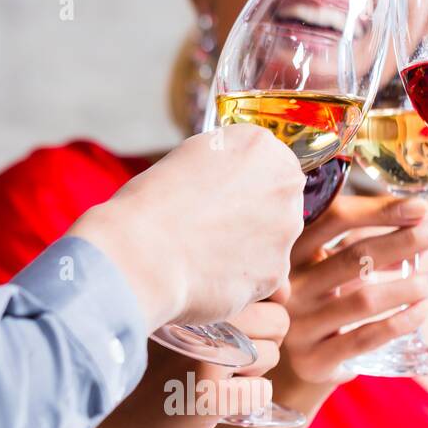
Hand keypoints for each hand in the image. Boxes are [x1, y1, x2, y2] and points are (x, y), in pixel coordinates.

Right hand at [76, 127, 303, 328]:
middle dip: (253, 218)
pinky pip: (263, 277)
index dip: (245, 186)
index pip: (271, 165)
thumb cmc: (152, 205)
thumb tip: (238, 186)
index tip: (223, 199)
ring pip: (273, 243)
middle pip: (278, 204)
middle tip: (212, 229)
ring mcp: (285, 232)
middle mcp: (284, 185)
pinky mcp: (276, 273)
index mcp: (262, 147)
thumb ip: (228, 167)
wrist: (141, 254)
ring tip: (206, 255)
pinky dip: (241, 281)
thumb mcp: (191, 159)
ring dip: (249, 251)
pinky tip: (210, 277)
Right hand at [89, 297, 289, 427]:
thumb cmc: (153, 361)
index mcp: (197, 293)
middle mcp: (202, 316)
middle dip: (264, 341)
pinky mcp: (208, 396)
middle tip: (228, 357)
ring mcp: (205, 354)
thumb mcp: (179, 316)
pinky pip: (261, 392)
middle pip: (279, 321)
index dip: (267, 308)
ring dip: (254, 372)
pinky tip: (217, 401)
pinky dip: (248, 400)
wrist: (112, 415)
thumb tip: (285, 289)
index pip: (266, 286)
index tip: (244, 325)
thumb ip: (224, 297)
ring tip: (215, 376)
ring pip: (272, 356)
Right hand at [278, 192, 427, 387]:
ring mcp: (298, 325)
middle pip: (353, 256)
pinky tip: (422, 311)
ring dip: (409, 287)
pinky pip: (364, 338)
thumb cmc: (326, 302)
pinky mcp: (313, 359)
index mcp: (292, 252)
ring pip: (363, 300)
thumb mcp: (335, 269)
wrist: (304, 359)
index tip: (421, 208)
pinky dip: (399, 323)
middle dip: (404, 242)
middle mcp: (289, 286)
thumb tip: (419, 224)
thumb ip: (365, 248)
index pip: (334, 219)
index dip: (379, 210)